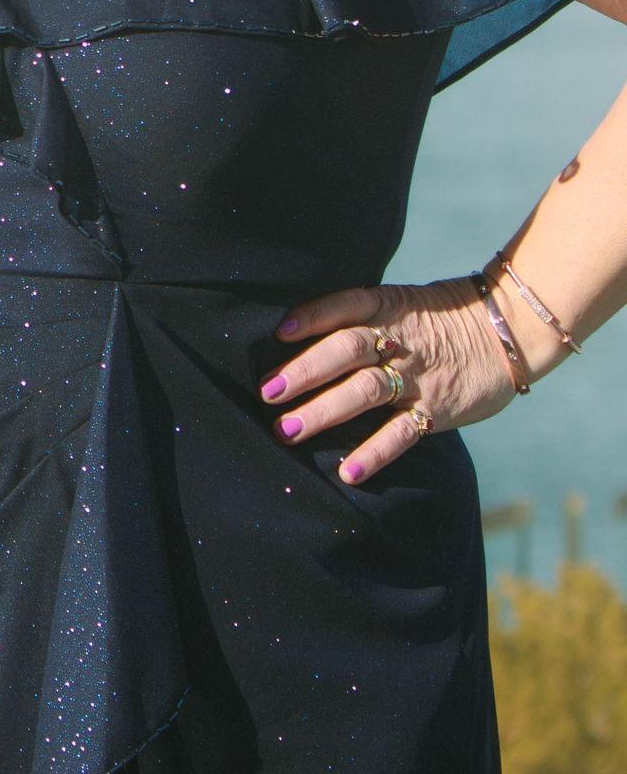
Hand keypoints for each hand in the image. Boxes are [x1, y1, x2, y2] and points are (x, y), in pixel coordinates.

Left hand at [259, 278, 516, 484]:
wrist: (506, 330)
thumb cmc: (435, 317)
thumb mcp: (398, 302)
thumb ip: (358, 316)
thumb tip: (295, 333)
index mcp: (385, 306)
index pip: (344, 306)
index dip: (311, 317)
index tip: (279, 332)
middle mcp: (397, 339)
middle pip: (345, 350)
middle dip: (304, 372)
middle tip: (267, 393)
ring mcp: (417, 376)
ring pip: (365, 391)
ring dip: (324, 411)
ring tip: (288, 430)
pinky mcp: (437, 410)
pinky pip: (402, 433)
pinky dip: (375, 452)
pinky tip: (348, 471)